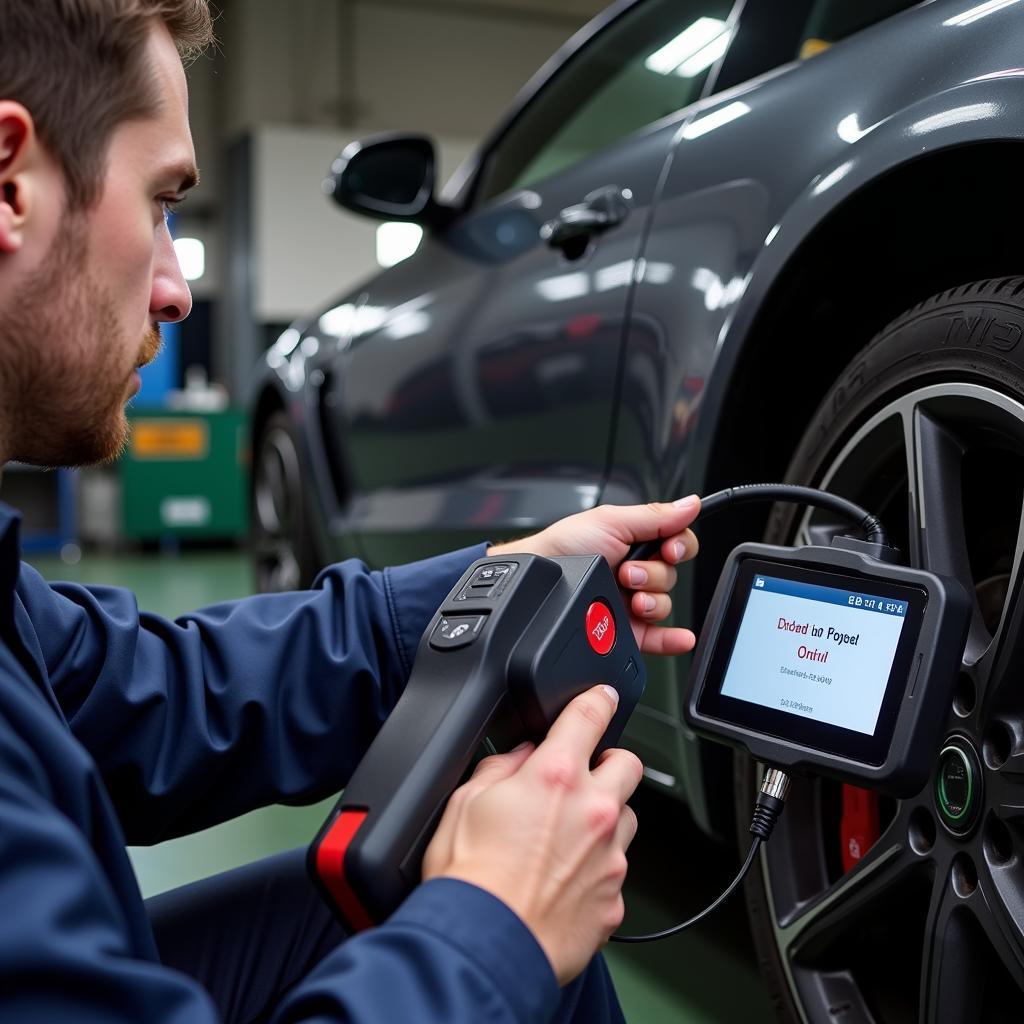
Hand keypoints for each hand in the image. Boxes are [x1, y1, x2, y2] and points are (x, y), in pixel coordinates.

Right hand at [422, 685, 640, 984]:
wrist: (483, 948)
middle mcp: (593, 811)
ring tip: (567, 836)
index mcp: (555, 777)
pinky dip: (597, 869)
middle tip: (583, 776)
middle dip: (609, 763)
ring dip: (606, 817)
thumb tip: (519, 756)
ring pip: (627, 818)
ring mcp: (609, 858)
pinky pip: (616, 871)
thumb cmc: (469, 880)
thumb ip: (500, 767)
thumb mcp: (464, 801)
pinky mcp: (614, 899)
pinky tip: (564, 880)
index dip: (598, 699)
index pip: (590, 716)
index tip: (602, 697)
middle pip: (628, 764)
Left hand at [488, 497, 700, 655]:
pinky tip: (681, 638)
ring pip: (664, 604)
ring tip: (628, 596)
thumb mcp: (609, 521)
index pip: (677, 543)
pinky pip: (658, 637)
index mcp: (635, 542)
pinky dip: (673, 639)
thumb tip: (690, 504)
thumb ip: (654, 517)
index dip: (679, 547)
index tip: (669, 549)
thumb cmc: (565, 546)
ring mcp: (630, 602)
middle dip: (654, 574)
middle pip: (672, 575)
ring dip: (652, 600)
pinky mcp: (626, 629)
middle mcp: (635, 572)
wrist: (540, 579)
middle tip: (628, 572)